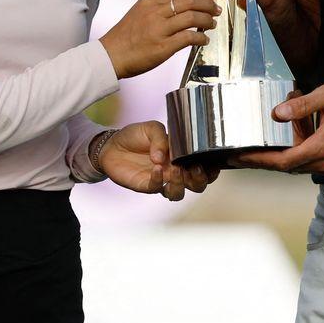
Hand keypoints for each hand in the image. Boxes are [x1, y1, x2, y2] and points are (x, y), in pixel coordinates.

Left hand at [98, 121, 220, 200]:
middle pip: (196, 186)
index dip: (211, 170)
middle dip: (199, 180)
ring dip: (180, 184)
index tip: (212, 164)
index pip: (203, 168)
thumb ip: (161, 138)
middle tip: (194, 168)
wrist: (112, 144)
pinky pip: (156, 188)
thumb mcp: (151, 128)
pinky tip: (155, 168)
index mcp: (182, 157)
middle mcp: (175, 171)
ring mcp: (161, 180)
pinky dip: (157, 180)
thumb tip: (164, 156)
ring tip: (174, 170)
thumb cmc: (135, 135)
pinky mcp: (146, 185)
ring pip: (178, 193)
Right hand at [99, 0, 225, 78]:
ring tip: (212, 24)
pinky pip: (188, 38)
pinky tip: (204, 40)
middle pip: (191, 1)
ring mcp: (158, 29)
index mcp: (150, 1)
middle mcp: (155, 12)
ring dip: (207, 20)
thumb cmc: (126, 37)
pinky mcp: (162, 47)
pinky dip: (200, 38)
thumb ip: (162, 8)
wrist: (109, 56)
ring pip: (192, 17)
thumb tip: (187, 8)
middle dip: (210, 4)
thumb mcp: (140, 13)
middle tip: (219, 9)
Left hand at [230, 82, 323, 175]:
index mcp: (322, 147)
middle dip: (259, 162)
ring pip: (292, 166)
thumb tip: (276, 114)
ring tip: (249, 152)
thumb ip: (301, 105)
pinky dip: (285, 154)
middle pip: (284, 167)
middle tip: (235, 157)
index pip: (283, 161)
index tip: (240, 156)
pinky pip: (301, 161)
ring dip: (271, 159)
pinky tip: (274, 144)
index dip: (260, 160)